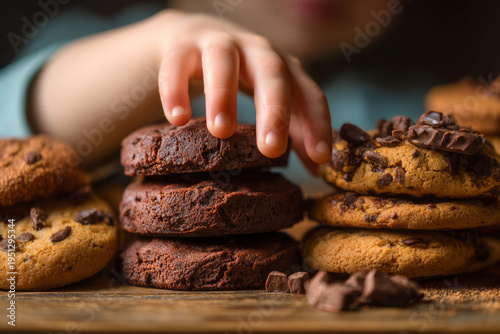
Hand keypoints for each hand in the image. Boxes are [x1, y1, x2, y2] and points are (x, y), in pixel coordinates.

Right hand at [155, 11, 331, 168]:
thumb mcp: (269, 98)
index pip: (308, 92)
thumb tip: (318, 167)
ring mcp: (218, 43)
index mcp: (283, 67)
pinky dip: (175, 89)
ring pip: (223, 61)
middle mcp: (255, 50)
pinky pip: (176, 63)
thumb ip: (292, 128)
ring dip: (223, 95)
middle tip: (271, 149)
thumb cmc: (240, 76)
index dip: (317, 122)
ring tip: (220, 131)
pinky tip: (177, 119)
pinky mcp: (182, 46)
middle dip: (274, 111)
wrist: (194, 37)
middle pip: (272, 73)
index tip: (321, 156)